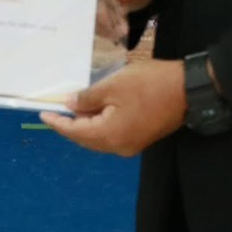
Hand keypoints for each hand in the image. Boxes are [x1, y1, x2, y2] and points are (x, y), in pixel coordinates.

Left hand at [40, 59, 184, 156]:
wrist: (187, 90)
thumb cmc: (149, 84)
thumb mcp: (113, 85)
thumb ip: (88, 97)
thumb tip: (70, 105)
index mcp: (109, 135)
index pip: (76, 132)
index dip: (58, 123)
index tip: (43, 114)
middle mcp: (118, 146)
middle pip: (87, 139)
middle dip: (70, 125)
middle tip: (56, 110)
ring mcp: (131, 144)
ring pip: (100, 138)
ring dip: (86, 124)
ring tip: (74, 108)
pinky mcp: (141, 137)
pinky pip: (112, 134)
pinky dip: (100, 124)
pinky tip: (96, 110)